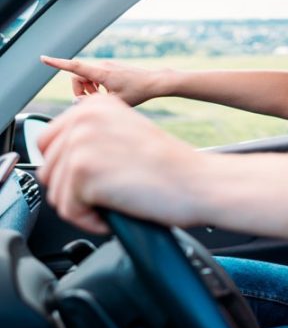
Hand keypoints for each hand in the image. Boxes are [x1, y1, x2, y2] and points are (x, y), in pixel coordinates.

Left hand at [37, 95, 202, 232]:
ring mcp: (80, 142)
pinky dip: (89, 221)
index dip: (69, 170)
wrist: (198, 182)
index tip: (97, 180)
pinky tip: (113, 214)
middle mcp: (83, 118)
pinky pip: (67, 210)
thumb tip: (60, 159)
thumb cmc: (173, 168)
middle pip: (49, 168)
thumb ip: (94, 137)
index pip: (49, 143)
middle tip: (107, 196)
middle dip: (74, 190)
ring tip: (115, 204)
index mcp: (94, 106)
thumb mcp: (127, 135)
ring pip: (56, 192)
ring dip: (84, 207)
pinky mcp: (82, 170)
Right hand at [41, 55, 166, 105]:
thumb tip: (77, 101)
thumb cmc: (137, 92)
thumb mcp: (114, 102)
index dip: (57, 64)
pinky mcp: (111, 68)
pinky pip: (96, 75)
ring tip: (103, 97)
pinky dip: (96, 85)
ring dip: (89, 88)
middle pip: (78, 76)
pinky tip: (109, 93)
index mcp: (101, 73)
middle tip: (92, 100)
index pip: (74, 67)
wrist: (154, 82)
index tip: (44, 59)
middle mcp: (102, 66)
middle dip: (80, 89)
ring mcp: (107, 66)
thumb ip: (93, 102)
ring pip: (87, 76)